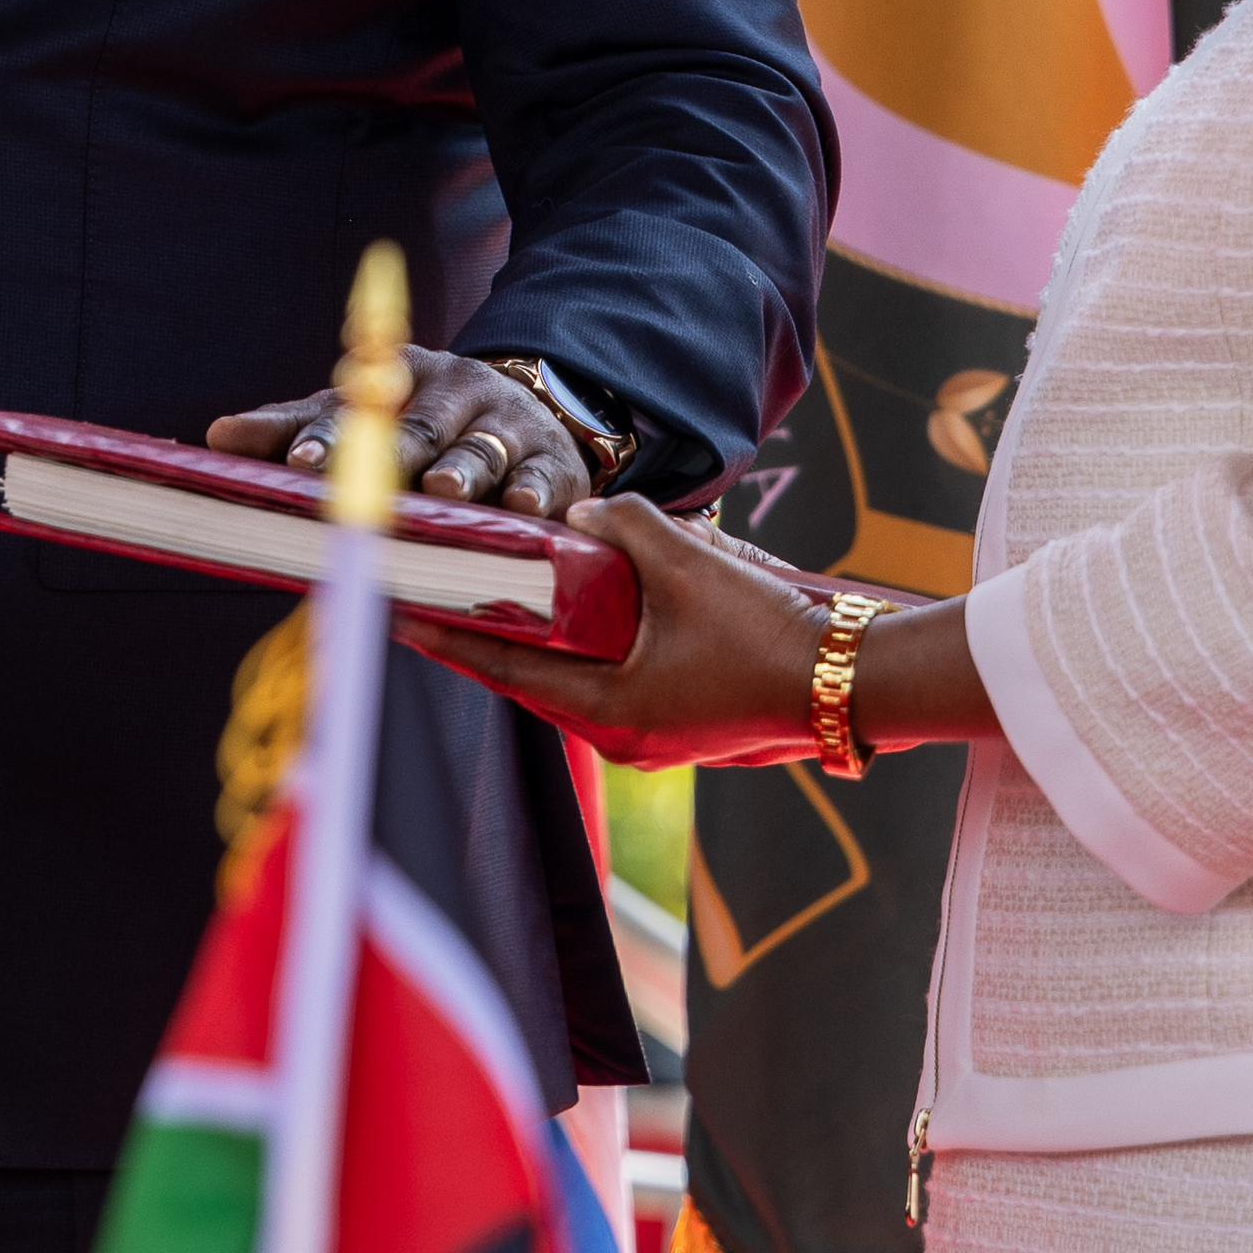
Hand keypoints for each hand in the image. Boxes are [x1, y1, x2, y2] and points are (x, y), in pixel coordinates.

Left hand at [207, 346, 597, 518]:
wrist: (533, 407)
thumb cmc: (427, 424)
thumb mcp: (363, 415)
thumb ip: (294, 428)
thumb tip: (216, 435)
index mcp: (400, 378)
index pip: (355, 408)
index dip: (327, 436)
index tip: (299, 464)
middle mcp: (455, 393)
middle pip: (421, 428)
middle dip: (395, 456)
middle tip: (370, 482)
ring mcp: (507, 425)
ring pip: (481, 448)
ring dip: (463, 470)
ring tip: (444, 493)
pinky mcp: (552, 461)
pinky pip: (543, 476)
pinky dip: (533, 492)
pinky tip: (522, 507)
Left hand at [397, 497, 840, 767]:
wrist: (853, 684)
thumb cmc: (769, 634)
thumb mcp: (692, 566)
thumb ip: (629, 528)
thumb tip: (583, 517)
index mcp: (609, 711)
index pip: (506, 671)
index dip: (449, 638)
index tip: (399, 615)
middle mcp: (622, 736)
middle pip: (534, 681)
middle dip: (488, 638)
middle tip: (439, 599)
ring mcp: (655, 735)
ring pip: (577, 682)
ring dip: (543, 644)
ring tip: (504, 602)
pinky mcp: (685, 723)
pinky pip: (616, 682)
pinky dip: (591, 649)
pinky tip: (592, 614)